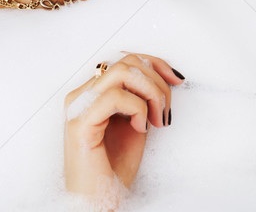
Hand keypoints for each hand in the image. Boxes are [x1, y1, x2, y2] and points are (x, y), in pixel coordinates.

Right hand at [63, 53, 184, 200]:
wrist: (99, 202)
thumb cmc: (115, 168)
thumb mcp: (137, 121)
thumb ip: (143, 97)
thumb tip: (166, 76)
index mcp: (93, 92)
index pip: (125, 58)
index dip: (156, 63)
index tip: (177, 79)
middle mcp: (82, 94)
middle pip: (127, 61)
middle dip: (158, 81)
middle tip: (167, 110)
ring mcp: (78, 106)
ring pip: (122, 71)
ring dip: (151, 93)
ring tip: (157, 119)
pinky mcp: (79, 123)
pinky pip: (115, 96)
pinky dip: (137, 109)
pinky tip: (140, 128)